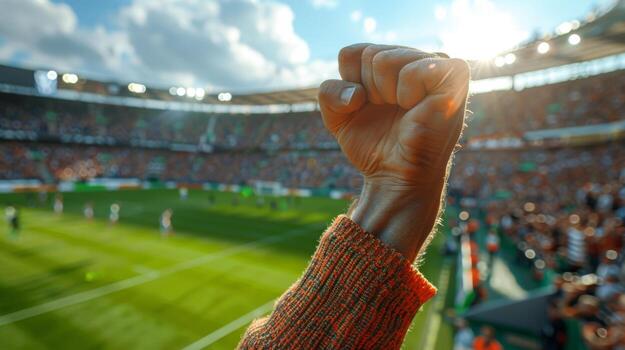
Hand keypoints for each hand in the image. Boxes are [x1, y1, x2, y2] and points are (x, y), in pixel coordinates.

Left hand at [318, 44, 469, 260]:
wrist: (394, 177)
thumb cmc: (373, 146)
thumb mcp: (338, 117)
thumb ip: (329, 93)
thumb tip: (356, 94)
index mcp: (391, 62)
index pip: (353, 53)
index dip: (352, 85)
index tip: (368, 107)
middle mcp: (415, 59)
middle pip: (369, 55)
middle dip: (370, 91)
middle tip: (390, 112)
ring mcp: (435, 66)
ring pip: (387, 59)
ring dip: (386, 94)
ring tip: (404, 110)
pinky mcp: (454, 78)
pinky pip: (417, 69)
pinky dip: (408, 92)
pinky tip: (416, 108)